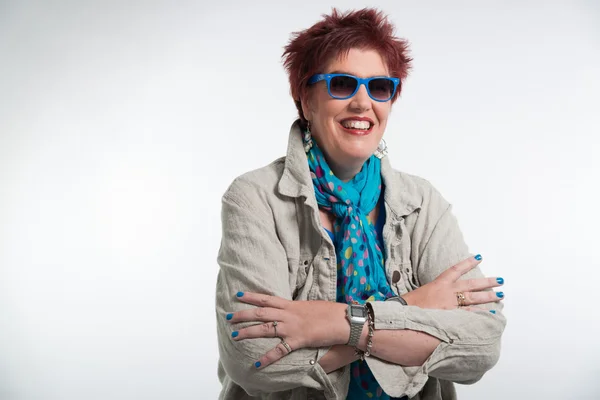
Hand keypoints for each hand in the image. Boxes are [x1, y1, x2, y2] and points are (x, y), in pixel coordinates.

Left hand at [226, 292, 348, 367]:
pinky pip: (280, 350)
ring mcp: (293, 327)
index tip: (238, 294)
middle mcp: (289, 314)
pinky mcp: (299, 340)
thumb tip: (291, 311)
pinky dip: (267, 358)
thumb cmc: (331, 312)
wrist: (344, 320)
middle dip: (243, 314)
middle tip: (229, 316)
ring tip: (235, 335)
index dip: (252, 296)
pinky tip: (257, 364)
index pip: (267, 298)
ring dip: (249, 332)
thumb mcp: (311, 307)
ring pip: (265, 328)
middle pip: (261, 312)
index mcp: (292, 305)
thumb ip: (298, 310)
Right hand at [402, 255, 503, 309]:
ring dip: (488, 296)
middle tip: (500, 280)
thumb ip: (433, 293)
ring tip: (500, 295)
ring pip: (474, 298)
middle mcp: (448, 292)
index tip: (479, 257)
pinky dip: (481, 314)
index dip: (468, 263)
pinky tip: (491, 314)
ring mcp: (451, 304)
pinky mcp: (452, 316)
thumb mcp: (422, 293)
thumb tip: (438, 297)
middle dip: (487, 282)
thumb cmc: (410, 304)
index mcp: (439, 283)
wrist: (404, 313)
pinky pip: (470, 314)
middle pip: (471, 284)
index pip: (456, 269)